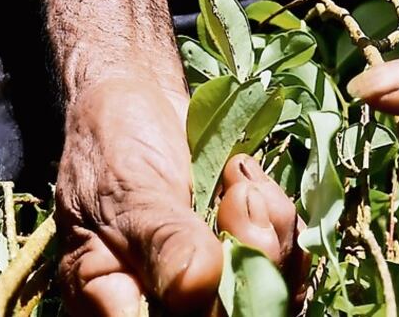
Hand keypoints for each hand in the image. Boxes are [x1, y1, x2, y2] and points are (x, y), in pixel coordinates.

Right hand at [55, 75, 301, 314]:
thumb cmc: (112, 147)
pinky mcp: (246, 254)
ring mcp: (212, 282)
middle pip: (234, 314)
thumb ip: (162, 240)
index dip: (210, 306)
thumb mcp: (129, 191)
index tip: (216, 254)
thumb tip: (194, 289)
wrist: (136, 103)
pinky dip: (280, 219)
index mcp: (118, 305)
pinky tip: (251, 181)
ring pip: (270, 290)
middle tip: (240, 195)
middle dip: (253, 258)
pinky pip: (285, 257)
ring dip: (271, 232)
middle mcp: (167, 304)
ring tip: (240, 180)